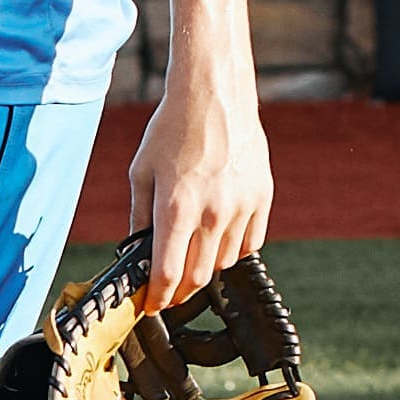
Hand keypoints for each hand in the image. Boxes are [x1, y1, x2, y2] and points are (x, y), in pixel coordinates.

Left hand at [128, 52, 274, 303]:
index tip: (152, 306)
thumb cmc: (174, 127)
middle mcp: (212, 212)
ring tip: (192, 260)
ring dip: (206, 270)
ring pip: (225, 263)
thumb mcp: (142, 171)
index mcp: (176, 207)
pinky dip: (234, 251)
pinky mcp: (262, 197)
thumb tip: (137, 249)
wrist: (215, 94)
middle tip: (169, 292)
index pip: (167, 273)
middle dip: (180, 291)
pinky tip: (219, 242)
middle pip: (198, 276)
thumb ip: (139, 215)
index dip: (157, 298)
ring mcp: (241, 206)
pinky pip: (251, 242)